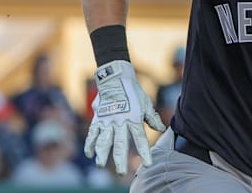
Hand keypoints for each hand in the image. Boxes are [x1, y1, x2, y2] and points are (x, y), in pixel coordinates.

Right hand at [84, 60, 164, 174]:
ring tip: (101, 164)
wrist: (116, 78)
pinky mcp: (98, 118)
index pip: (140, 139)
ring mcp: (107, 121)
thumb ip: (152, 118)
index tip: (148, 163)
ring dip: (102, 154)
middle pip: (120, 144)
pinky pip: (92, 133)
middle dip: (120, 160)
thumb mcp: (146, 103)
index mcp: (134, 119)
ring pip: (104, 141)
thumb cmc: (134, 91)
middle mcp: (120, 122)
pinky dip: (90, 143)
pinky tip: (90, 153)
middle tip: (121, 173)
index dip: (144, 152)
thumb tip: (160, 129)